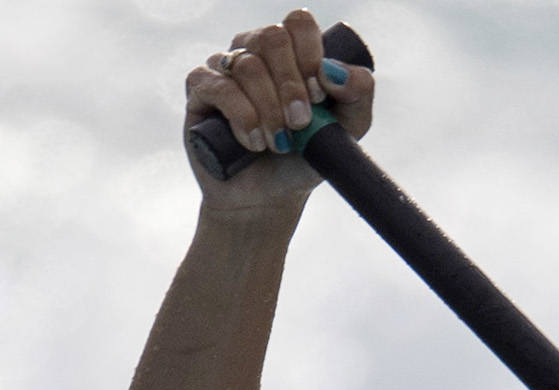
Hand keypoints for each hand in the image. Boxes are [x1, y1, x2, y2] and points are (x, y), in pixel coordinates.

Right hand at [185, 9, 373, 212]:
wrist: (268, 198)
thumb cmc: (304, 160)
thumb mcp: (345, 133)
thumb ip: (358, 96)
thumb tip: (335, 70)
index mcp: (291, 52)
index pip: (299, 24)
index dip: (311, 55)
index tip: (320, 94)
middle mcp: (256, 51)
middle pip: (272, 38)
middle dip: (292, 84)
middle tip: (300, 123)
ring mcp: (225, 66)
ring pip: (248, 65)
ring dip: (270, 109)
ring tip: (278, 144)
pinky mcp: (200, 88)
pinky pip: (220, 86)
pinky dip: (243, 117)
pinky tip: (254, 142)